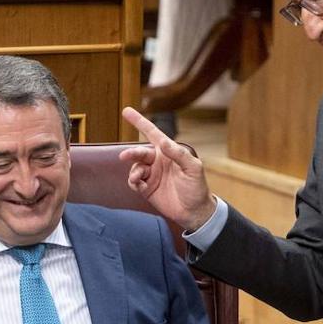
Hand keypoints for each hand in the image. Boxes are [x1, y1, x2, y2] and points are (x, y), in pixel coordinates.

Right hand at [120, 107, 217, 230]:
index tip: (126, 111)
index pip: (152, 133)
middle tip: (124, 156)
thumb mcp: (193, 168)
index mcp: (169, 152)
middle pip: (140, 152)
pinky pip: (134, 181)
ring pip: (135, 167)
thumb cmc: (197, 188)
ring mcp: (152, 175)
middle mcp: (158, 161)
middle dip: (131, 153)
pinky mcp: (146, 188)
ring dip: (133, 170)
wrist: (194, 212)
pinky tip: (138, 184)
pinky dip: (133, 181)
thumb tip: (164, 142)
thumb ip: (178, 154)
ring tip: (138, 178)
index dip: (139, 122)